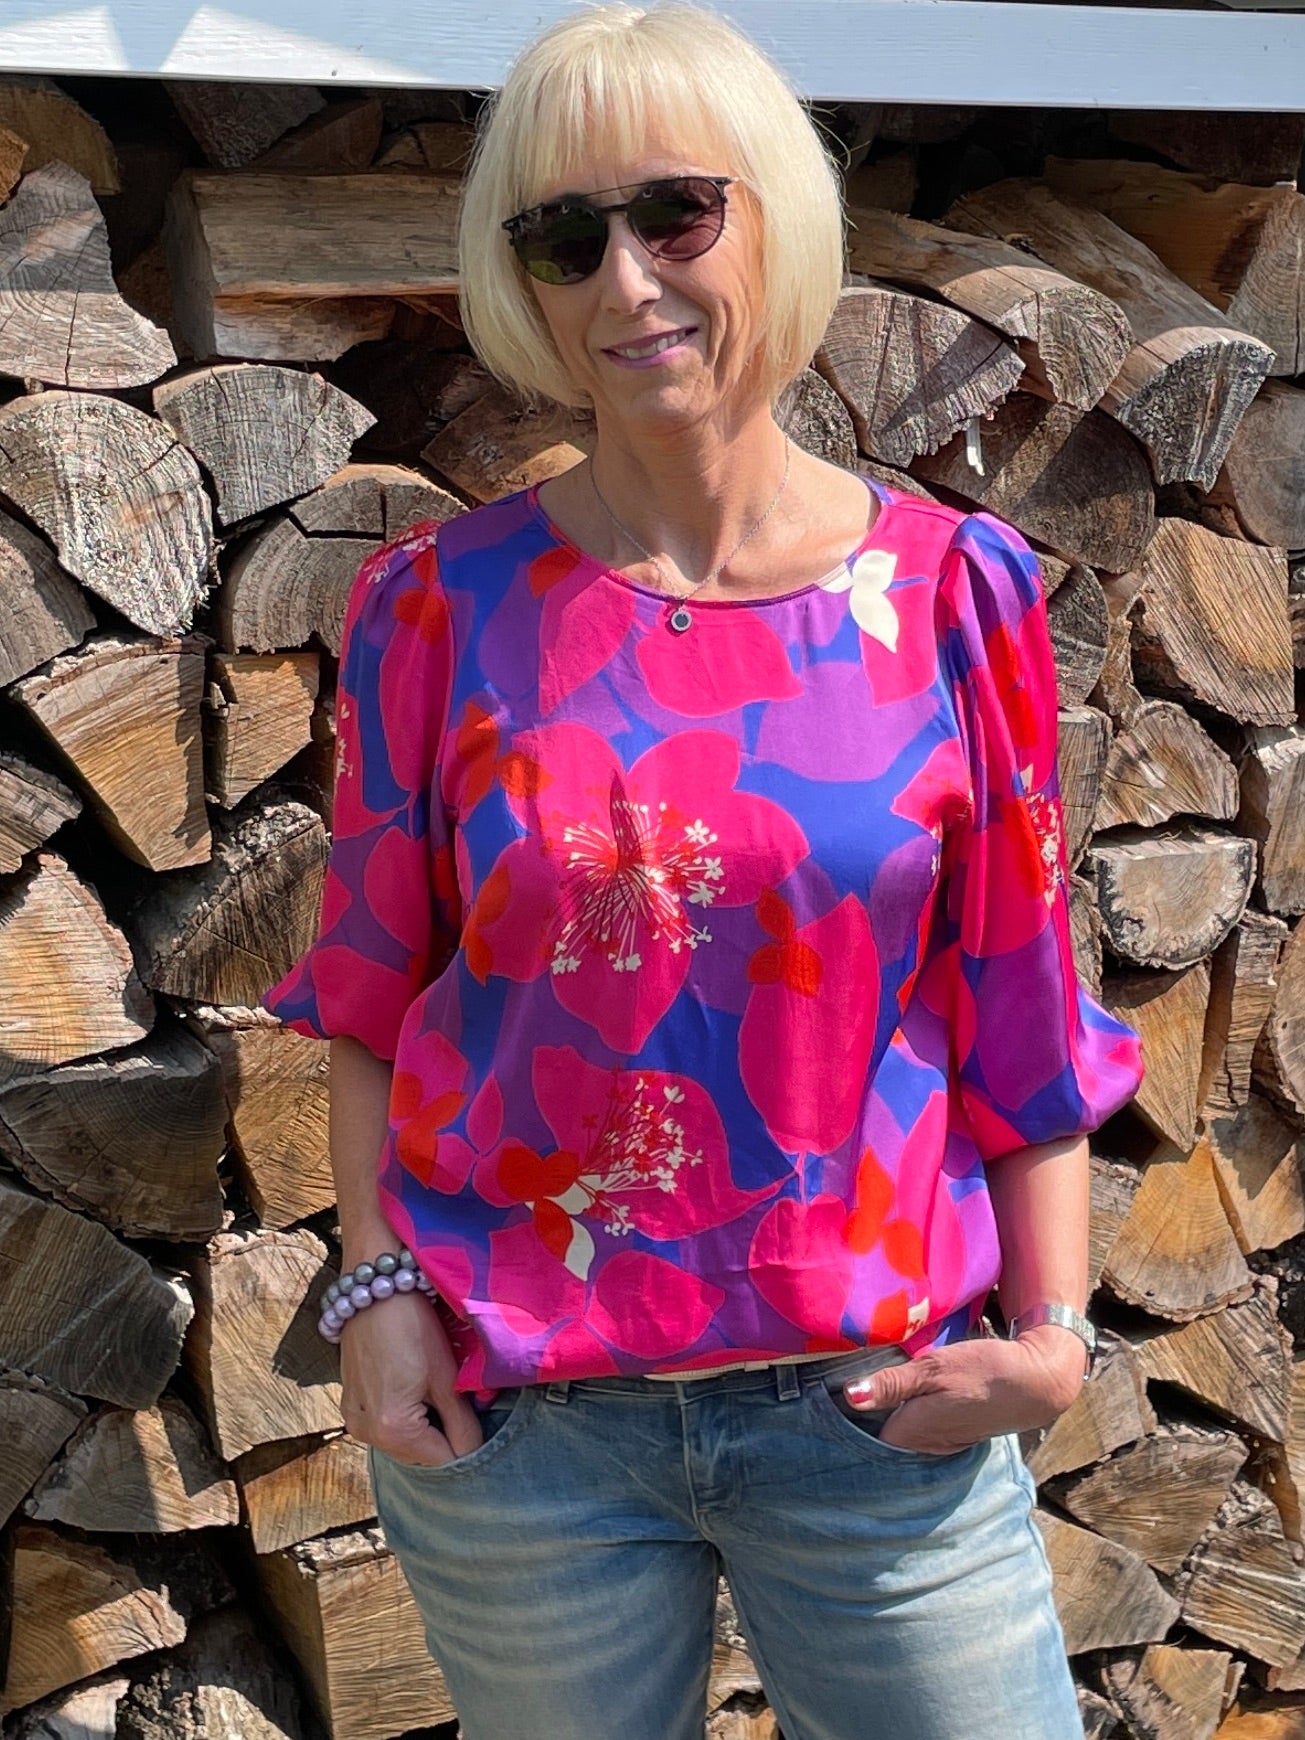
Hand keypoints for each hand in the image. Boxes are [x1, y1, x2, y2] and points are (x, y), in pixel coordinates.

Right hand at [338, 1289, 481, 1467]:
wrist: (374, 1291)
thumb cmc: (412, 1327)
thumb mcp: (445, 1376)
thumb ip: (462, 1423)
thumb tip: (474, 1452)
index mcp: (392, 1430)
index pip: (442, 1460)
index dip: (465, 1443)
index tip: (477, 1419)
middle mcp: (367, 1433)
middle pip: (420, 1455)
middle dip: (443, 1435)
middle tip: (458, 1399)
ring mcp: (353, 1420)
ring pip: (402, 1442)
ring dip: (423, 1426)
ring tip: (434, 1388)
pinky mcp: (349, 1405)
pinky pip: (383, 1425)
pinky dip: (402, 1416)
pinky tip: (412, 1385)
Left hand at [842, 1325, 1086, 1454]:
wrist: (1037, 1381)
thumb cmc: (984, 1371)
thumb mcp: (934, 1369)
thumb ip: (892, 1384)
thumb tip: (850, 1395)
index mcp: (912, 1433)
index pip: (863, 1436)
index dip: (844, 1418)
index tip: (822, 1398)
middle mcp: (924, 1447)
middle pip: (881, 1436)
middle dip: (863, 1418)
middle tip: (838, 1388)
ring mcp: (941, 1443)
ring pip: (901, 1432)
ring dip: (888, 1413)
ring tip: (868, 1386)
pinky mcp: (955, 1434)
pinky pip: (920, 1428)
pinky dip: (910, 1413)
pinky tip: (906, 1393)